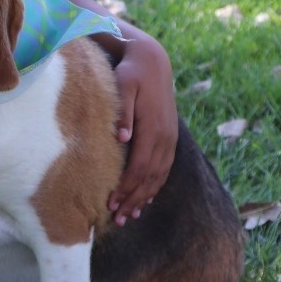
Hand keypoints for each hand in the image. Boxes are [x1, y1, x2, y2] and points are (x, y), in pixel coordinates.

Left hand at [107, 35, 177, 224]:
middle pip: (150, 177)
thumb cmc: (131, 73)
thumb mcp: (124, 86)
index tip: (111, 203)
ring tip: (129, 216)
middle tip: (117, 219)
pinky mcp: (169, 137)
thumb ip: (123, 112)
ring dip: (143, 197)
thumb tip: (122, 137)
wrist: (152, 62)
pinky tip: (144, 199)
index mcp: (152, 127)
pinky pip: (164, 168)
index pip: (140, 166)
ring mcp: (169, 138)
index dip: (126, 187)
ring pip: (158, 176)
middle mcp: (165, 137)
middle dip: (133, 199)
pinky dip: (154, 186)